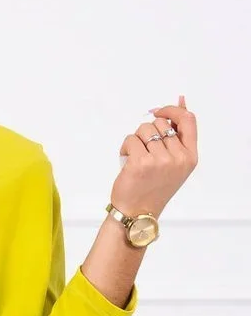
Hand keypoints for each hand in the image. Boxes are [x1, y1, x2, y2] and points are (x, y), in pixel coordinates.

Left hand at [111, 95, 198, 217]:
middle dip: (148, 132)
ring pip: (144, 128)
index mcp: (190, 157)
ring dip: (136, 140)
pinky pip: (131, 139)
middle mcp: (178, 158)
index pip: (188, 120)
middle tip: (145, 151)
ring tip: (136, 158)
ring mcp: (160, 160)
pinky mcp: (141, 162)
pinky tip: (127, 162)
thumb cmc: (153, 188)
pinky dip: (125, 148)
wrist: (137, 213)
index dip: (172, 110)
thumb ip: (178, 137)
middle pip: (161, 123)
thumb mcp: (175, 164)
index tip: (159, 111)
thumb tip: (181, 102)